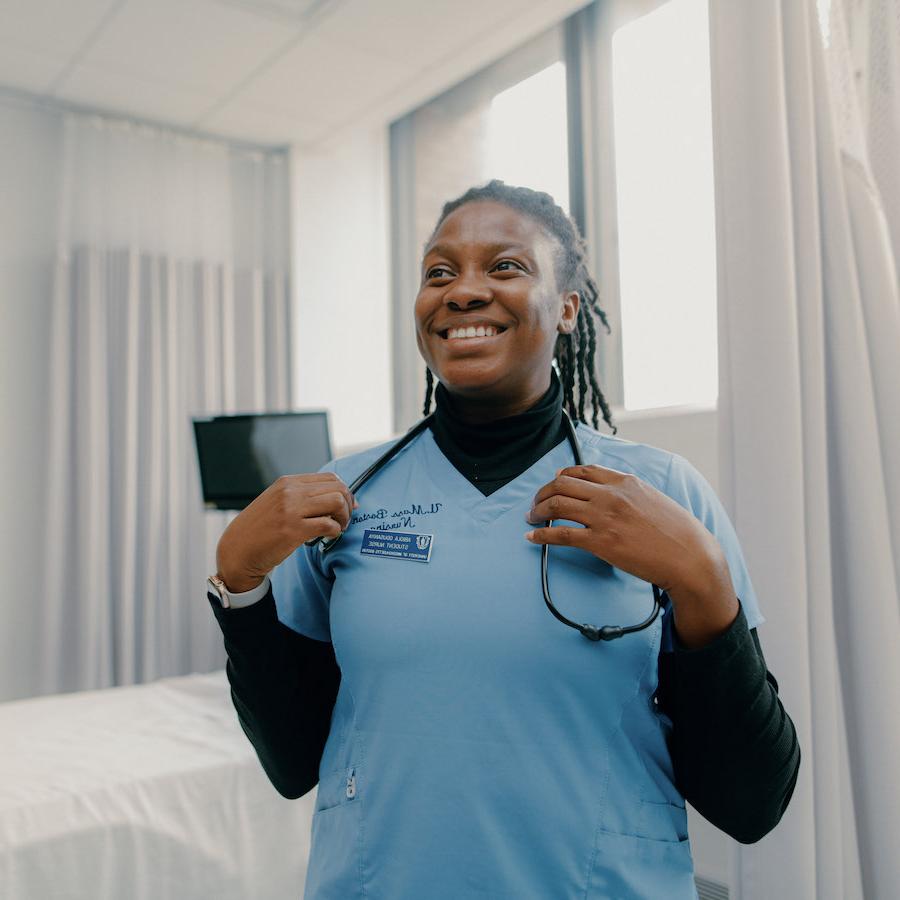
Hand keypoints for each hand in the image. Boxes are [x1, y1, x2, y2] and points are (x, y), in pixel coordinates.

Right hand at [215, 473, 357, 591]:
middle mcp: (289, 492)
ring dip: (344, 517)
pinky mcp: (292, 530)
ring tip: (337, 528)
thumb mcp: (277, 503)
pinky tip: (328, 537)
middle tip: (344, 520)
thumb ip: (301, 496)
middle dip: (348, 505)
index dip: (345, 492)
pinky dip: (335, 532)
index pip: (330, 477)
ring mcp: (290, 510)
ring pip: (337, 502)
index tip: (347, 506)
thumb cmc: (260, 530)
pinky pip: (328, 525)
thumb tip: (338, 496)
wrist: (237, 551)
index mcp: (287, 483)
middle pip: (338, 488)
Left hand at [525, 464, 726, 599]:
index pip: (583, 470)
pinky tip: (532, 537)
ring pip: (557, 505)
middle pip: (562, 484)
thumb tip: (610, 495)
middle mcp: (611, 495)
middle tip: (536, 503)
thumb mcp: (654, 499)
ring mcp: (604, 517)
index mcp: (625, 482)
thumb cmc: (678, 533)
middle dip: (543, 492)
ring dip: (537, 510)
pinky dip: (541, 534)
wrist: (690, 557)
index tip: (553, 482)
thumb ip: (630, 493)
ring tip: (531, 518)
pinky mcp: (600, 542)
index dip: (562, 476)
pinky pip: (560, 534)